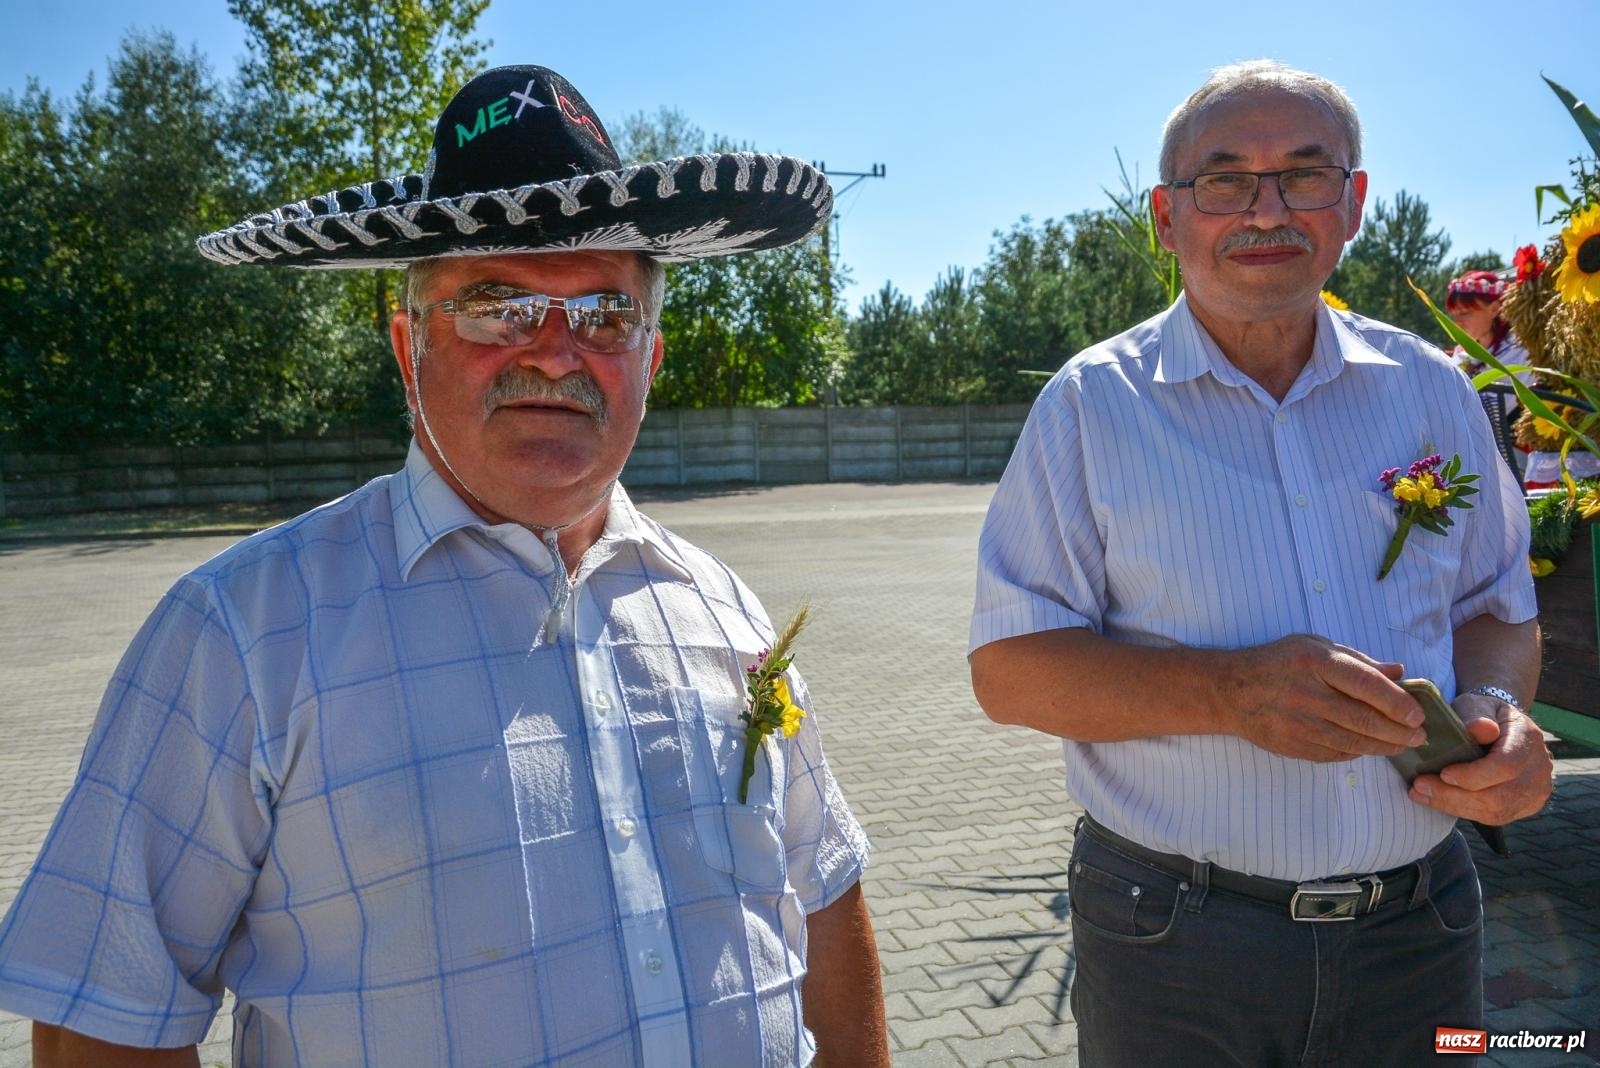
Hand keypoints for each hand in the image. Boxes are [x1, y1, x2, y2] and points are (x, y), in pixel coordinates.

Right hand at [1225, 635, 1426, 761]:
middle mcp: (1306, 694)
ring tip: (1403, 744)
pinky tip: (1370, 748)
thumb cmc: (1277, 663)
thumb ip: (1357, 659)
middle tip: (1419, 735)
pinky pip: (1334, 754)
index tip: (1417, 714)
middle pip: (1364, 718)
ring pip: (1353, 742)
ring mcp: (1297, 723)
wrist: (1229, 690)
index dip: (1397, 701)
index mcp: (1314, 662)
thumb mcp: (1314, 646)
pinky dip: (1358, 753)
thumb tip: (1398, 671)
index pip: (1366, 684)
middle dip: (1399, 730)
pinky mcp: (1291, 746)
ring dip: (1384, 746)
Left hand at [1410, 694, 1553, 823]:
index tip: (1443, 774)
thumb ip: (1477, 714)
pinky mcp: (1527, 805)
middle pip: (1499, 796)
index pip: (1506, 766)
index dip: (1474, 775)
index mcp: (1528, 738)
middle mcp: (1538, 768)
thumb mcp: (1478, 704)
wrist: (1503, 725)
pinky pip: (1496, 817)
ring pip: (1496, 812)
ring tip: (1422, 795)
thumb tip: (1479, 728)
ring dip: (1454, 806)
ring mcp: (1536, 790)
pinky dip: (1465, 811)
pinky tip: (1440, 801)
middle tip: (1419, 787)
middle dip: (1454, 796)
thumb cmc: (1484, 713)